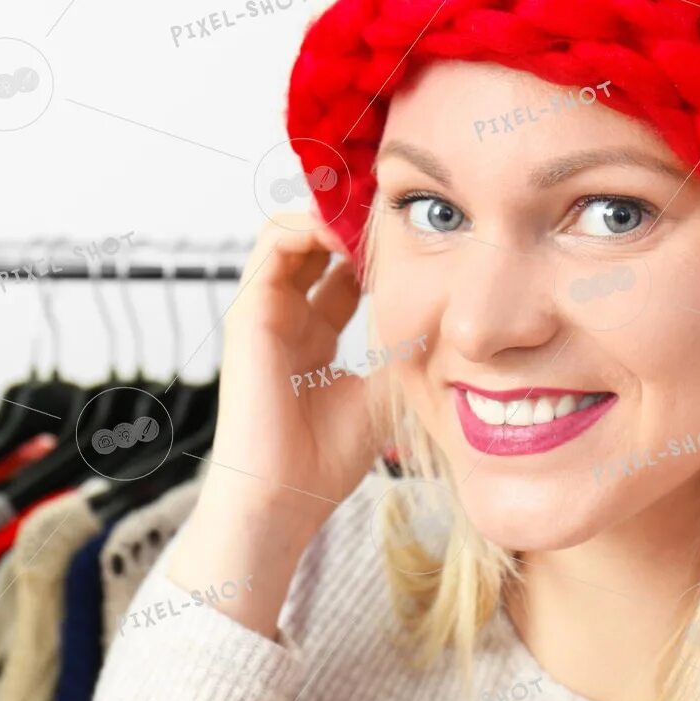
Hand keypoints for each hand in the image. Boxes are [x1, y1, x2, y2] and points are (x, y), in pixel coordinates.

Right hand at [167, 212, 384, 628]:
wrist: (282, 496)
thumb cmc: (325, 459)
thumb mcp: (384, 393)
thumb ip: (405, 354)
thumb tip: (450, 326)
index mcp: (317, 336)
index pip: (346, 270)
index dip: (379, 247)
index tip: (422, 233)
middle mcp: (289, 315)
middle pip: (319, 242)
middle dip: (356, 219)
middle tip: (399, 204)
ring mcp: (266, 310)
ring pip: (295, 231)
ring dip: (334, 211)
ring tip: (375, 206)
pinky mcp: (249, 309)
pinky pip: (275, 242)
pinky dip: (310, 222)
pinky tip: (349, 228)